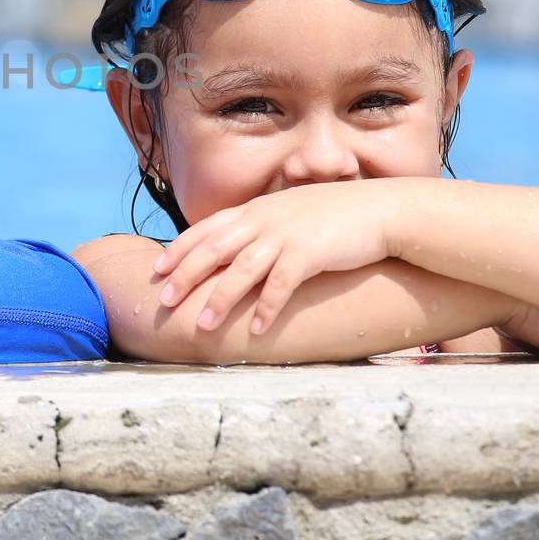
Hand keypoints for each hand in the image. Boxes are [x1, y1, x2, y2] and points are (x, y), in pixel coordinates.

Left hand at [153, 181, 396, 335]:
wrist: (380, 209)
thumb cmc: (335, 215)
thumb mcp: (290, 212)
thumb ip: (263, 226)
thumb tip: (238, 248)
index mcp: (257, 209)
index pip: (207, 228)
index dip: (179, 247)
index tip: (157, 267)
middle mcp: (265, 219)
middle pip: (214, 248)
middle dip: (185, 275)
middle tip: (164, 299)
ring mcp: (286, 235)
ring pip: (241, 269)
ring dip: (219, 300)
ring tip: (202, 325)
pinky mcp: (310, 253)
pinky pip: (281, 285)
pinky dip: (266, 308)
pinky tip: (256, 330)